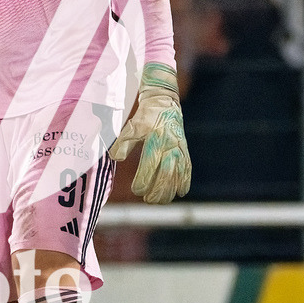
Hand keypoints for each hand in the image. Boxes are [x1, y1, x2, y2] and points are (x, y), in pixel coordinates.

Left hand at [109, 62, 190, 204]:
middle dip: (158, 189)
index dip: (144, 179)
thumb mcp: (132, 126)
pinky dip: (185, 181)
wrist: (165, 101)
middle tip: (148, 200)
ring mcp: (180, 148)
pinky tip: (181, 193)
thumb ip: (123, 142)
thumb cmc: (145, 116)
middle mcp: (170, 145)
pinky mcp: (185, 150)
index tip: (137, 190)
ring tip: (161, 201)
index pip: (150, 163)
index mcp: (156, 138)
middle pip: (167, 173)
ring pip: (178, 174)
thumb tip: (116, 157)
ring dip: (170, 190)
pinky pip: (188, 168)